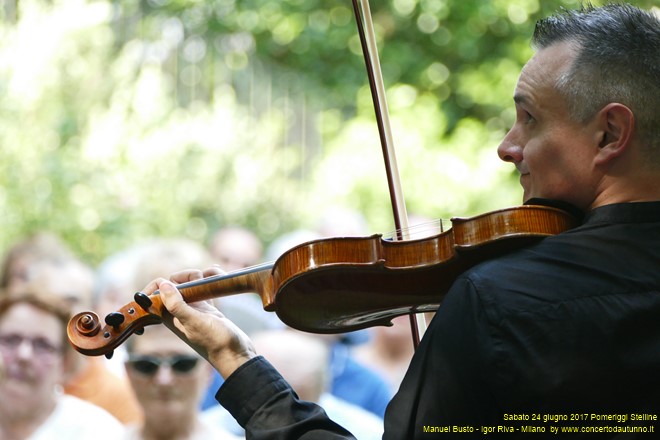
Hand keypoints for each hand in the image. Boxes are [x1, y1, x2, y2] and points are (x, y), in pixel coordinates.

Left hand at [142, 266, 256, 377]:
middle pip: (173, 284)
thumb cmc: (214, 342)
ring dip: (199, 276)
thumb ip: (177, 304)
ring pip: (189, 285)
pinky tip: (218, 275)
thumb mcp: (194, 322)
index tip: (176, 282)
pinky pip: (204, 289)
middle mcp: (179, 311)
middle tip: (200, 278)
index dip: (161, 283)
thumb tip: (163, 284)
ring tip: (213, 276)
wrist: (234, 354)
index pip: (155, 293)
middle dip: (185, 276)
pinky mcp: (207, 308)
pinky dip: (209, 280)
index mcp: (169, 315)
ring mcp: (194, 309)